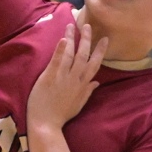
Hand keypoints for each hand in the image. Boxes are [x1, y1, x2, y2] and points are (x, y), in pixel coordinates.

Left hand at [26, 19, 104, 133]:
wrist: (46, 125)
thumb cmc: (61, 116)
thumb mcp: (78, 104)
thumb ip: (88, 91)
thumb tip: (97, 82)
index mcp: (82, 85)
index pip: (94, 64)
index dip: (100, 51)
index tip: (105, 39)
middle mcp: (74, 79)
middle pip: (83, 55)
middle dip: (86, 40)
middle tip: (88, 25)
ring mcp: (62, 78)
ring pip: (70, 55)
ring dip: (72, 39)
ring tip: (72, 25)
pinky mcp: (49, 78)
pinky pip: (56, 61)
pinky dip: (60, 50)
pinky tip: (63, 39)